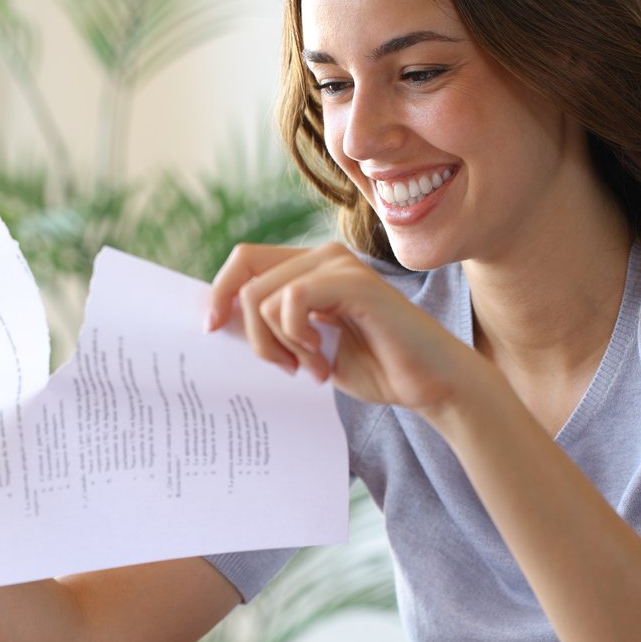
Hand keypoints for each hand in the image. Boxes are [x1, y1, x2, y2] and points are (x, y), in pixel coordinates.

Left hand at [207, 242, 474, 414]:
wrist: (430, 384)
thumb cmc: (376, 367)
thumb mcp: (307, 349)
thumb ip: (271, 330)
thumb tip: (216, 322)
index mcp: (309, 268)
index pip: (244, 260)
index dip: (218, 293)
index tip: (210, 331)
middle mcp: (322, 257)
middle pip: (246, 277)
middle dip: (251, 334)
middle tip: (285, 367)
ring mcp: (339, 265)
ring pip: (264, 296)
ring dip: (279, 345)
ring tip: (312, 368)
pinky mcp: (354, 282)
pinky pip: (294, 300)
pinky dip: (296, 337)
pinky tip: (322, 358)